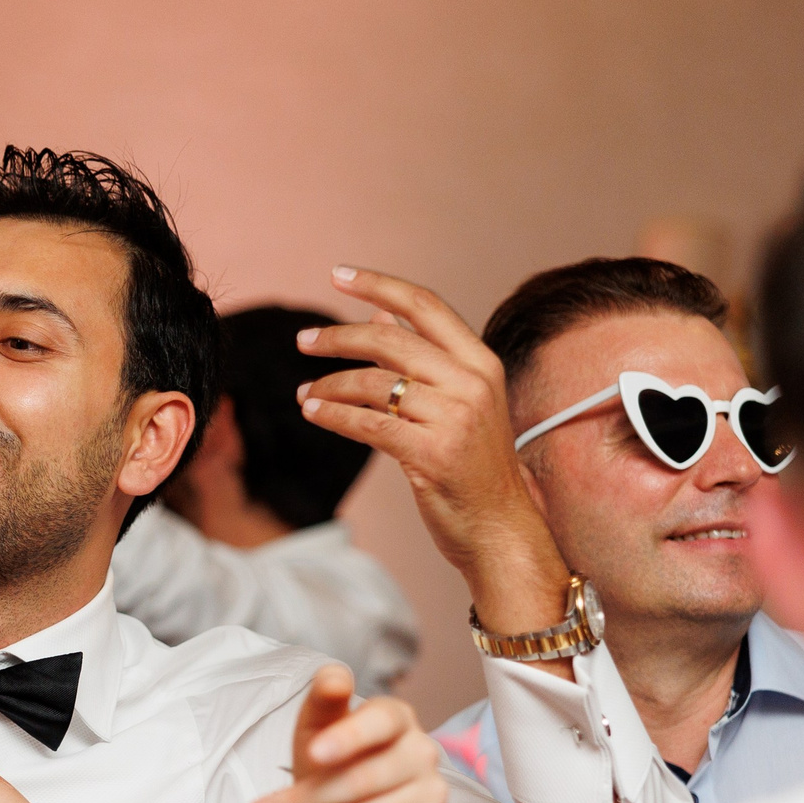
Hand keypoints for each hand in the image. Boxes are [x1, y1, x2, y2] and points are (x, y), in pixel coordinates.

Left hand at [245, 664, 447, 802]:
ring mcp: (434, 794)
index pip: (382, 720)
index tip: (313, 754)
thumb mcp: (314, 730)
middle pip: (363, 779)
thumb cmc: (328, 766)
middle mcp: (423, 752)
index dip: (349, 737)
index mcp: (396, 717)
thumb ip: (322, 702)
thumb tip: (334, 678)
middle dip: (305, 800)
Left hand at [297, 266, 572, 634]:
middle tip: (302, 341)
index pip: (426, 305)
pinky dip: (333, 415)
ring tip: (304, 394)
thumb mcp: (458, 402)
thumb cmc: (473, 466)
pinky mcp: (434, 453)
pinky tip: (312, 412)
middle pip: (391, 340)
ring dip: (328, 385)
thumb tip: (379, 314)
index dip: (379, 285)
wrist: (501, 529)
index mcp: (481, 362)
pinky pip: (368, 424)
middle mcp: (472, 383)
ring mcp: (456, 418)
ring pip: (373, 384)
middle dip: (338, 337)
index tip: (338, 273)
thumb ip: (421, 357)